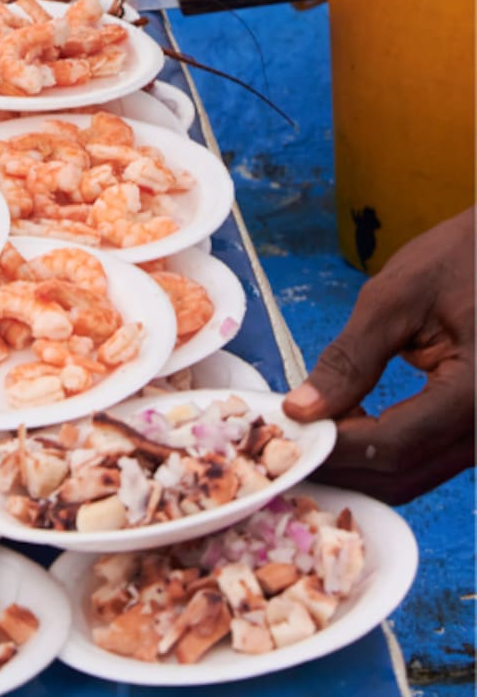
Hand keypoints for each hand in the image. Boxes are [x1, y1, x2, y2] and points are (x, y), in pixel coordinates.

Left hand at [283, 207, 474, 503]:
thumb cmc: (460, 261)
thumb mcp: (396, 298)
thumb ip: (349, 359)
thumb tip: (299, 410)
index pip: (391, 446)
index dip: (330, 448)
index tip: (282, 434)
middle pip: (401, 476)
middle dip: (336, 466)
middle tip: (283, 439)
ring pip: (412, 477)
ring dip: (354, 465)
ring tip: (308, 428)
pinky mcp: (475, 430)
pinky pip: (424, 460)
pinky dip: (379, 453)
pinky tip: (345, 421)